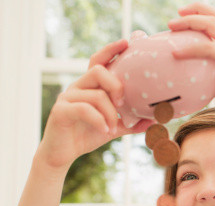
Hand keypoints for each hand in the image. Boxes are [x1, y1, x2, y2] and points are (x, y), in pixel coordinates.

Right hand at [37, 39, 152, 169]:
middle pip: (98, 71)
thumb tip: (154, 121)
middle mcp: (78, 87)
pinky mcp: (60, 111)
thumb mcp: (113, 128)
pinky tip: (106, 131)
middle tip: (123, 104)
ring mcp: (67, 97)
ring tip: (113, 128)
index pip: (99, 61)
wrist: (62, 154)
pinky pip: (84, 109)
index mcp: (90, 87)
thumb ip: (131, 123)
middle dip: (116, 86)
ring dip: (110, 113)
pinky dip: (99, 120)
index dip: (110, 50)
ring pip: (96, 94)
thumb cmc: (87, 135)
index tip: (126, 42)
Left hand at [167, 2, 214, 119]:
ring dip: (189, 21)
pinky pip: (208, 47)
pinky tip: (175, 53)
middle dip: (194, 10)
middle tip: (173, 17)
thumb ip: (206, 73)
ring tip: (171, 26)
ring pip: (211, 23)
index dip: (200, 13)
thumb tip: (184, 76)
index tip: (181, 16)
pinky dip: (190, 48)